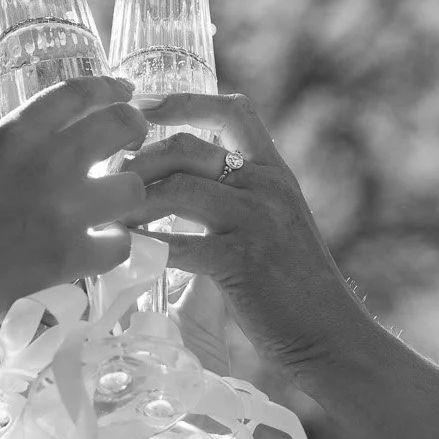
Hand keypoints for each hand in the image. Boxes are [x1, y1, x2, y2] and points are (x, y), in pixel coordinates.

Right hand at [0, 76, 148, 336]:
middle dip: (134, 132)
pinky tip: (98, 250)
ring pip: (132, 188)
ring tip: (111, 211)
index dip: (109, 89)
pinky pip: (121, 243)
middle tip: (132, 147)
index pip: (80, 92)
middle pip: (121, 125)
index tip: (123, 92)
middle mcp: (46, 161)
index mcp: (14, 133)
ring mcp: (63, 209)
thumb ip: (11, 150)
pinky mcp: (70, 257)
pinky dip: (113, 247)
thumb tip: (47, 145)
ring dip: (125, 199)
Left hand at [122, 93, 367, 381]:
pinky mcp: (242, 261)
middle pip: (189, 146)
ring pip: (178, 187)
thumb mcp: (274, 230)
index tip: (141, 106)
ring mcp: (257, 221)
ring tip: (108, 217)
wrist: (332, 337)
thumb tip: (176, 199)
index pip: (232, 111)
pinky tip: (124, 252)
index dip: (182, 100)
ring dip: (135, 201)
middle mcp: (269, 186)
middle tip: (106, 180)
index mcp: (276, 173)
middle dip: (139, 158)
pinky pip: (179, 244)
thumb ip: (235, 208)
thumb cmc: (294, 293)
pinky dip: (146, 246)